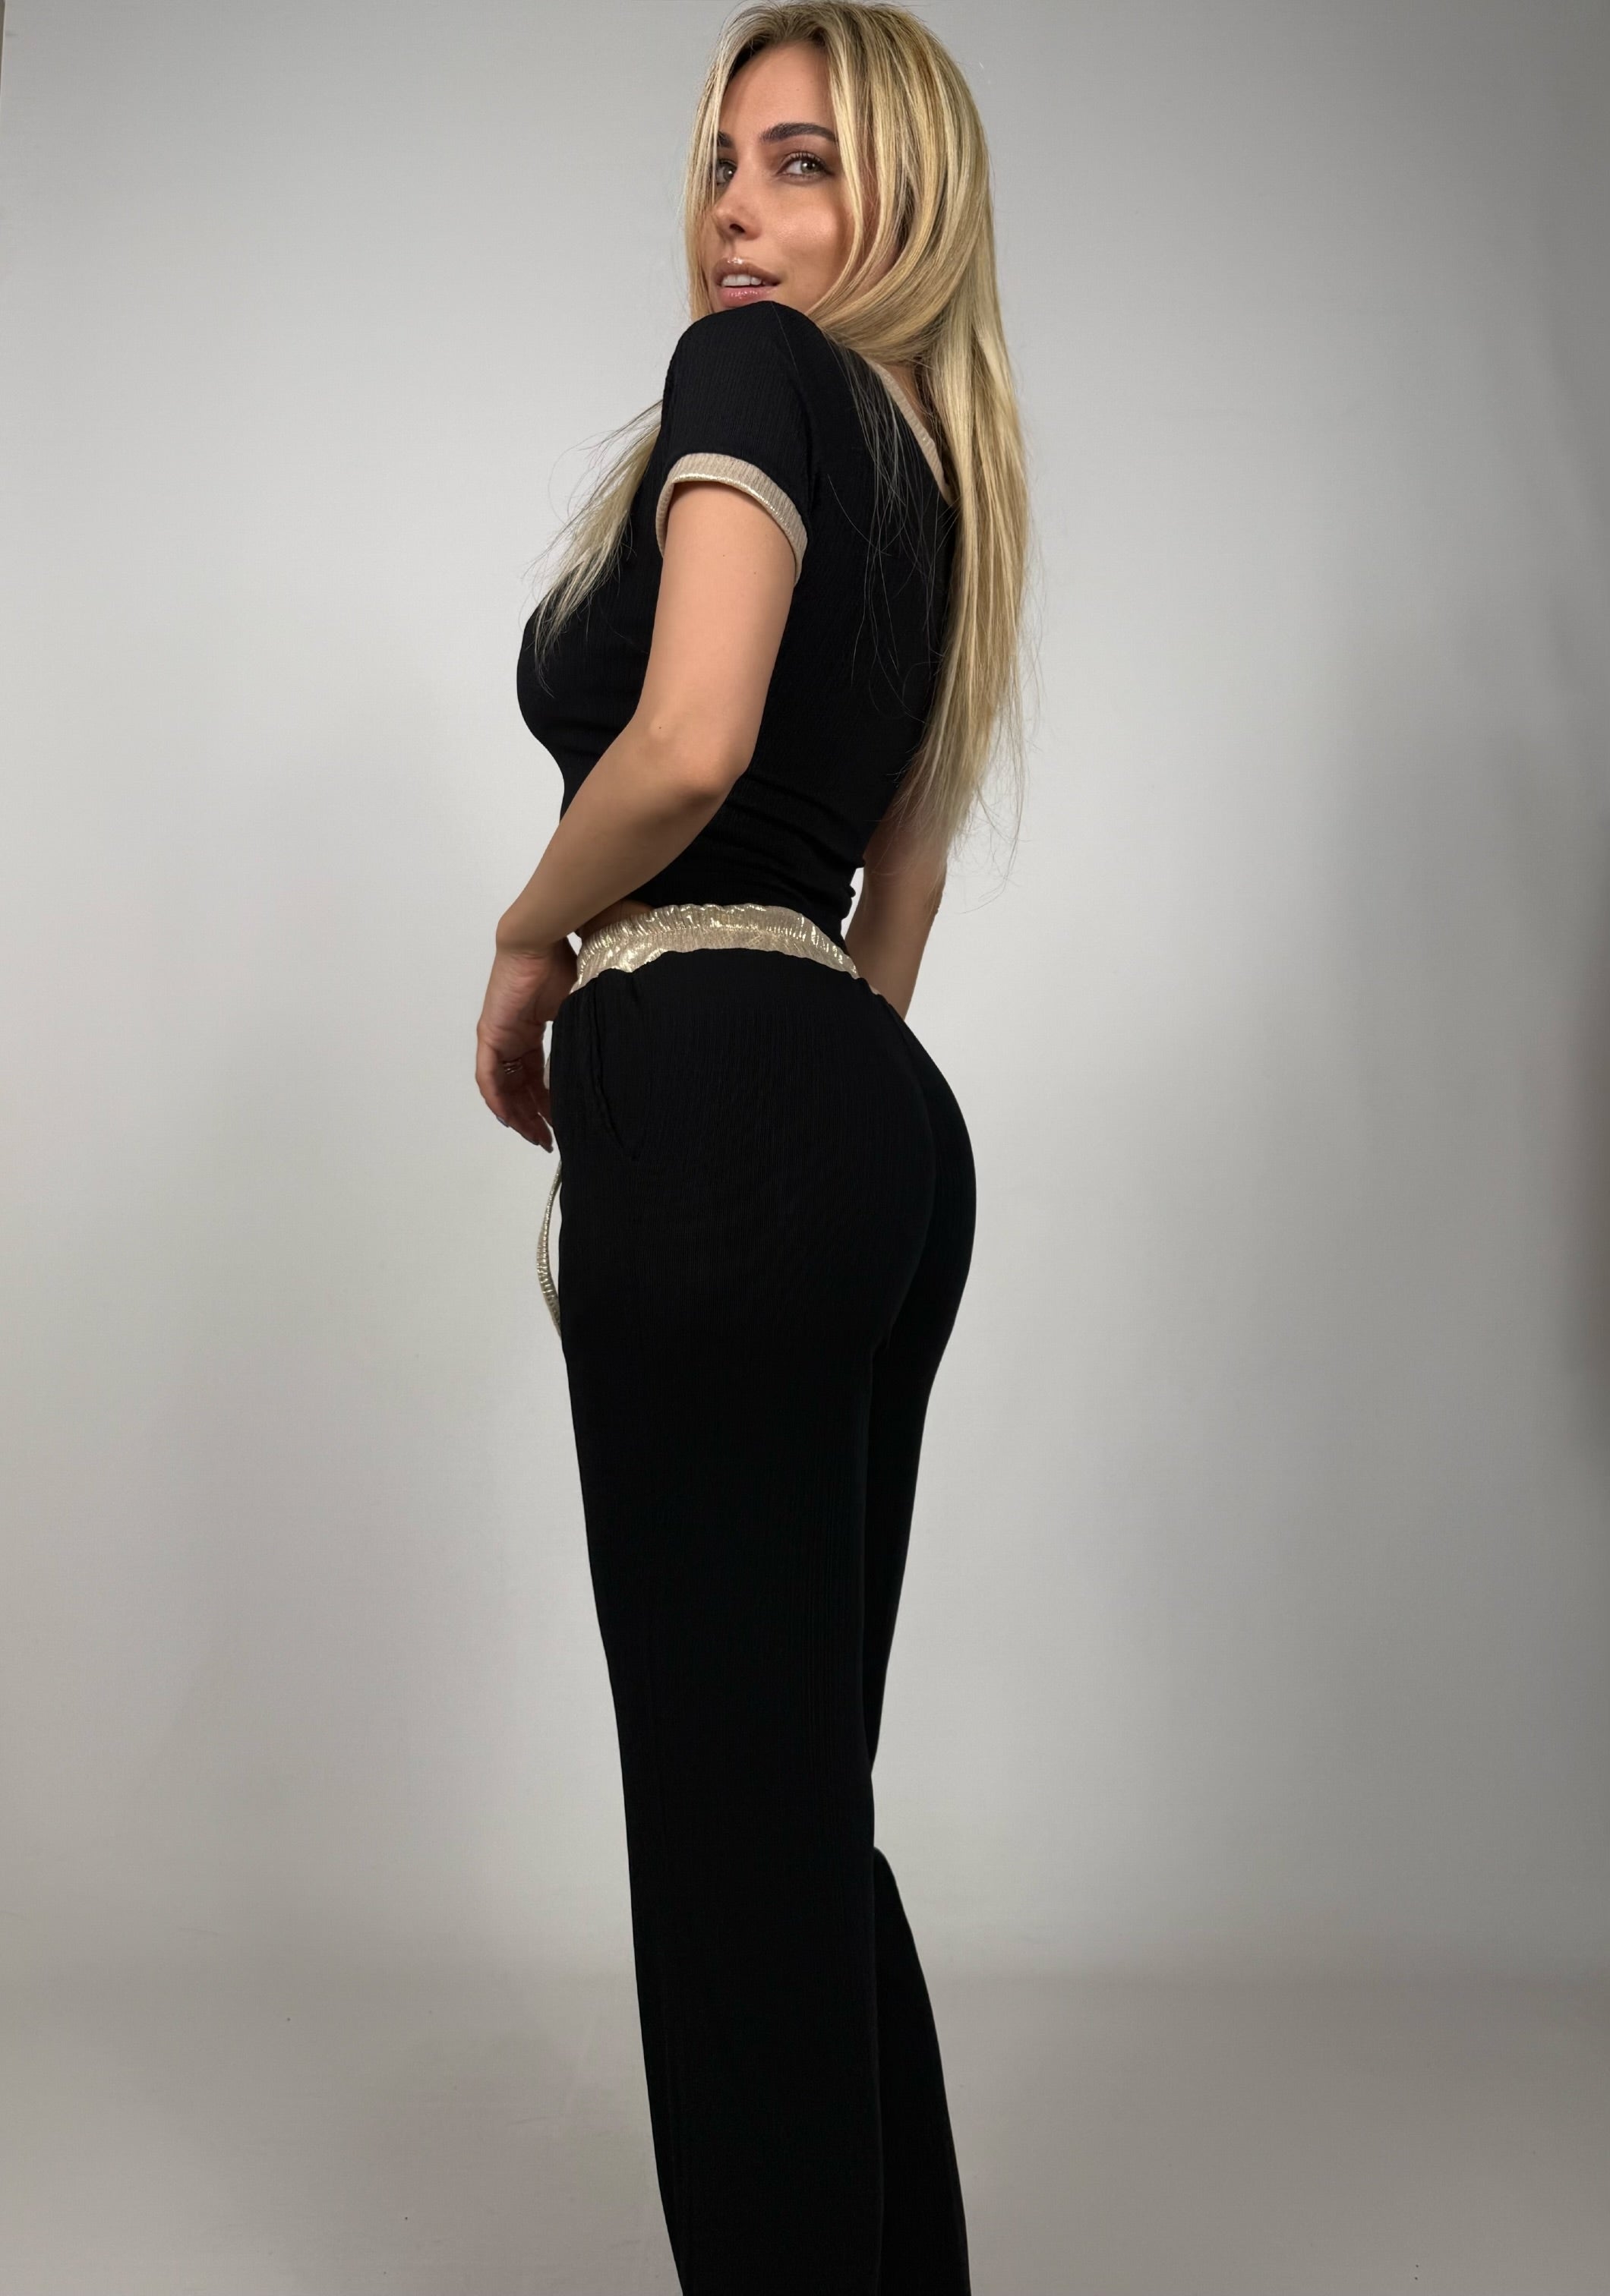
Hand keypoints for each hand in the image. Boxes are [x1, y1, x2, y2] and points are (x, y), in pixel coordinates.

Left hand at [475, 940, 577, 1149]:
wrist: (539, 942)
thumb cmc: (560, 964)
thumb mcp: (576, 1007)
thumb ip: (580, 1033)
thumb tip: (604, 1056)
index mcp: (528, 1031)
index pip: (534, 1076)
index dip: (545, 1101)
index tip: (559, 1122)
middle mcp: (510, 1038)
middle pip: (518, 1087)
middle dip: (532, 1116)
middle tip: (547, 1139)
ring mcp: (498, 1037)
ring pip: (503, 1087)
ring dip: (517, 1114)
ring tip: (535, 1136)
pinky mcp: (490, 1035)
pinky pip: (489, 1077)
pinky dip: (498, 1099)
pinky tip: (510, 1119)